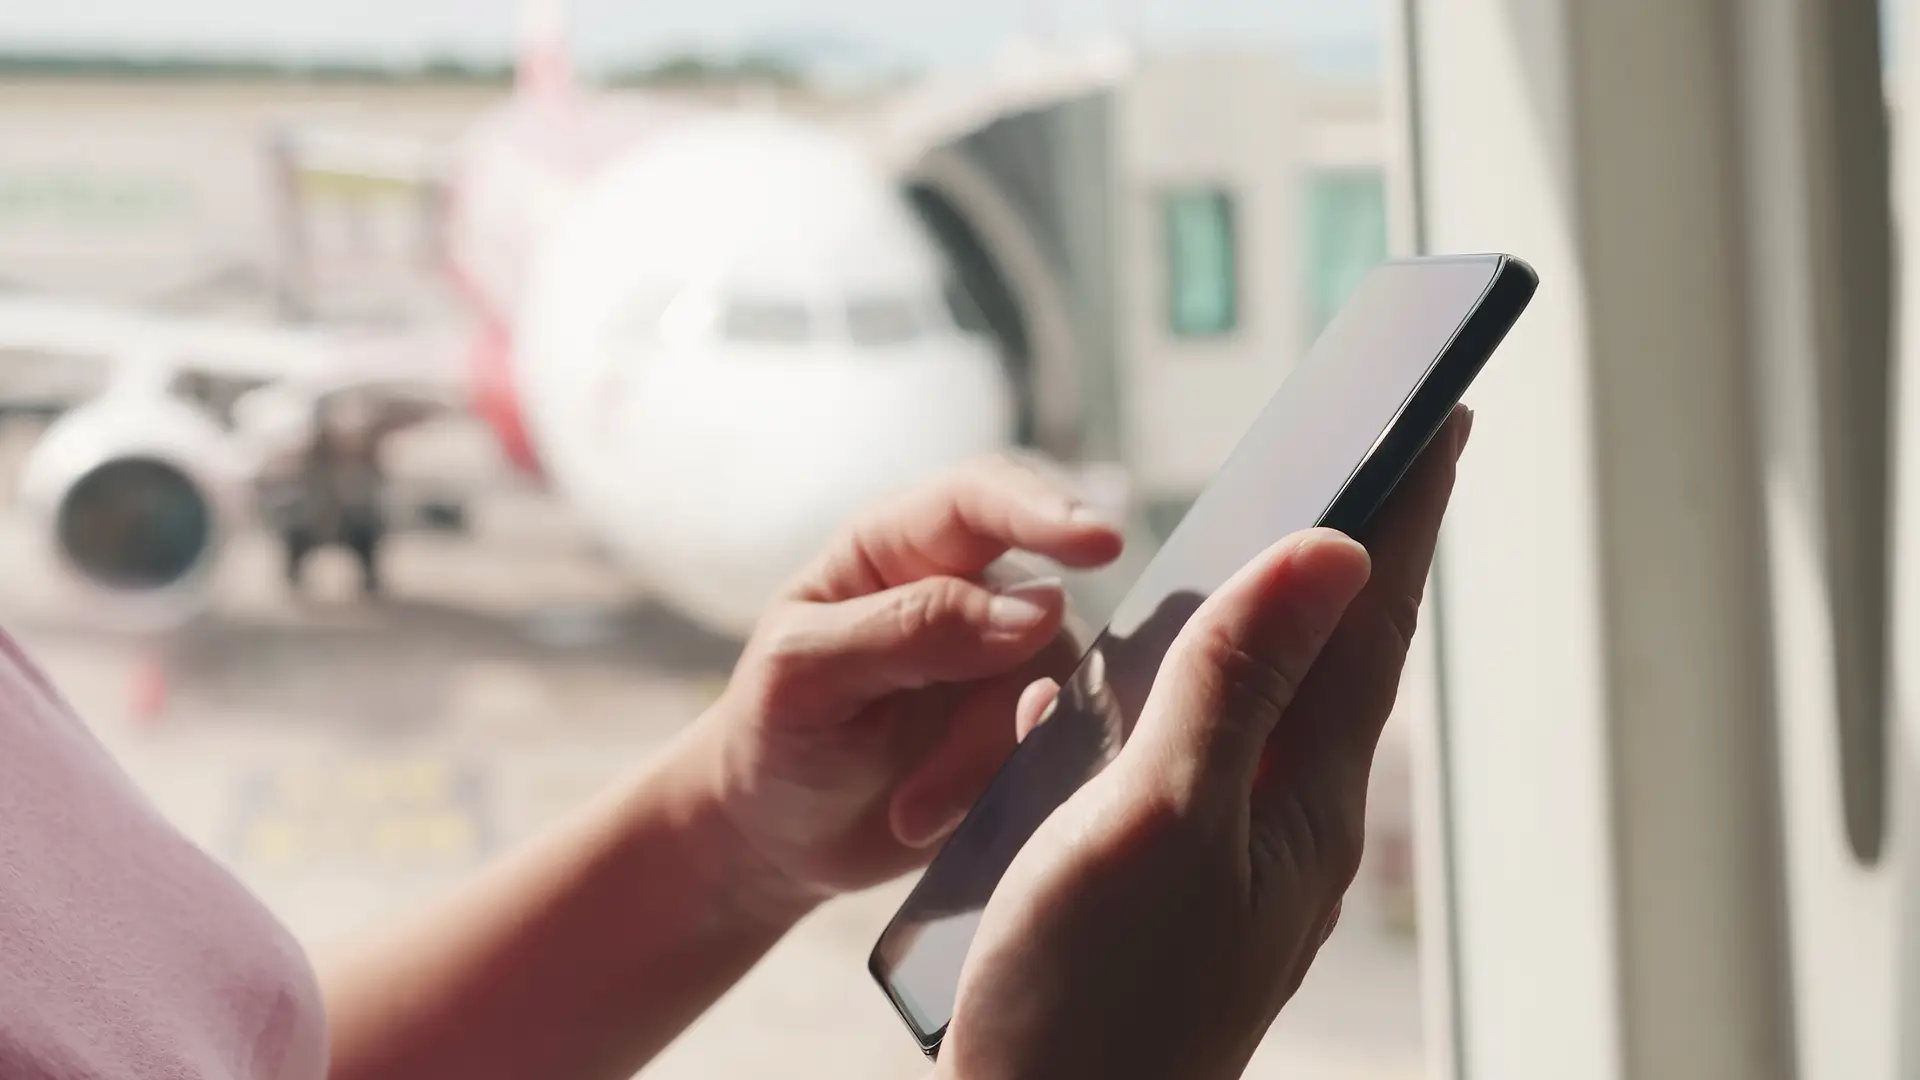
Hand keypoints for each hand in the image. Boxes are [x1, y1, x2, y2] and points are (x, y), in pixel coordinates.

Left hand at [688, 455, 1125, 909]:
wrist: (776, 839)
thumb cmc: (772, 734)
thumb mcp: (805, 673)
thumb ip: (909, 628)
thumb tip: (1044, 609)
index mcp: (898, 546)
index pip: (982, 498)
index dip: (1043, 510)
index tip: (1100, 544)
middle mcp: (967, 592)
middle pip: (1038, 614)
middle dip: (1000, 703)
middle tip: (938, 782)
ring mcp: (1003, 667)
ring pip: (1053, 691)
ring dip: (988, 762)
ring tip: (910, 814)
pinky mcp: (1026, 734)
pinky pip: (1064, 745)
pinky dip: (1012, 790)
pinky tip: (940, 822)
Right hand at [937, 408, 1469, 1079]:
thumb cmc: (1091, 998)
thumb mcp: (1162, 821)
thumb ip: (1237, 683)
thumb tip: (1331, 551)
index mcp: (1302, 795)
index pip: (1368, 620)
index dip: (1402, 507)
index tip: (1442, 412)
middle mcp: (1284, 819)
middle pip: (1330, 654)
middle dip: (1351, 548)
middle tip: (1381, 458)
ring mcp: (1230, 856)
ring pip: (1258, 704)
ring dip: (1266, 616)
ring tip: (1282, 548)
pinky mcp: (1169, 883)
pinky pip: (1189, 759)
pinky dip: (1173, 696)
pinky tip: (1128, 691)